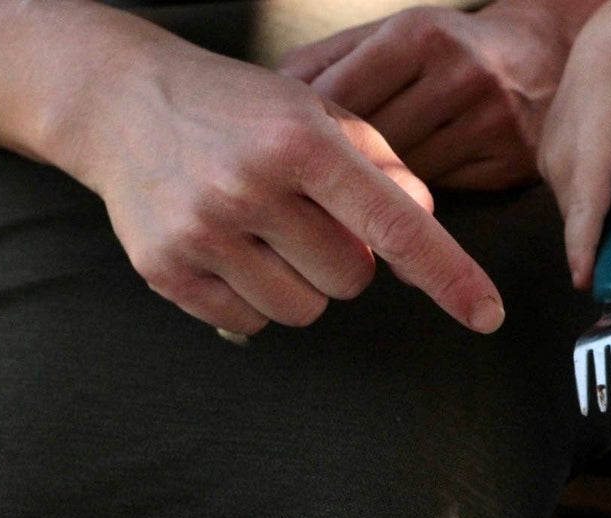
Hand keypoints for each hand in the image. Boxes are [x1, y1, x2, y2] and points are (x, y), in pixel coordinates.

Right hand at [65, 37, 503, 336]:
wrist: (121, 102)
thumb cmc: (243, 111)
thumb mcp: (320, 112)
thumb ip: (385, 165)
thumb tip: (428, 224)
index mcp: (301, 141)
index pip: (395, 226)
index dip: (449, 276)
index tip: (488, 315)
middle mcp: (250, 186)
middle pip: (353, 280)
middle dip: (347, 259)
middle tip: (309, 218)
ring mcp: (203, 231)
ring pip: (305, 310)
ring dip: (302, 283)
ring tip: (268, 233)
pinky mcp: (166, 269)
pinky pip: (252, 322)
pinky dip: (255, 298)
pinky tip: (231, 249)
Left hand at [277, 3, 577, 191]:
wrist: (546, 56)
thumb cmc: (451, 48)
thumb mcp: (396, 34)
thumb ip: (333, 60)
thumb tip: (269, 98)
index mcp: (422, 34)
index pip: (343, 92)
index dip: (306, 127)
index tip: (280, 150)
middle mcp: (461, 75)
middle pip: (374, 139)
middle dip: (337, 161)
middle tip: (303, 185)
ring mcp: (492, 122)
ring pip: (408, 174)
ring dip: (375, 186)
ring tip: (348, 194)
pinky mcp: (511, 162)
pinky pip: (446, 192)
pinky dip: (417, 197)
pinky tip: (402, 197)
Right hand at [536, 8, 610, 287]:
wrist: (608, 54)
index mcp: (589, 149)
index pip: (584, 210)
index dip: (584, 250)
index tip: (585, 282)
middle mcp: (560, 159)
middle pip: (583, 220)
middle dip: (607, 245)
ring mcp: (550, 162)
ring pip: (579, 212)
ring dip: (604, 219)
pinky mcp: (549, 164)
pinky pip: (575, 199)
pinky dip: (595, 203)